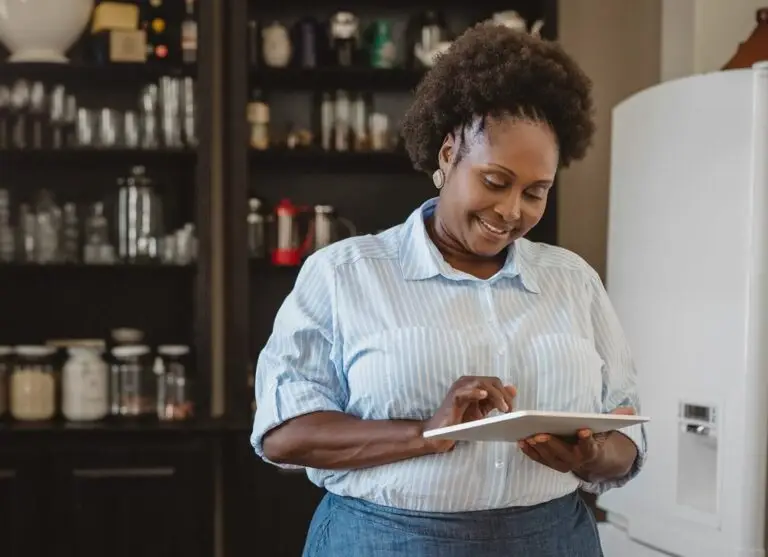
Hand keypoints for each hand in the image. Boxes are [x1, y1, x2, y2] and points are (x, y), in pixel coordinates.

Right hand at [423, 376, 515, 452]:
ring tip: (503, 408)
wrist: (441, 432)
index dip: (506, 394)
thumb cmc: (460, 420)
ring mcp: (459, 387)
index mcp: (474, 384)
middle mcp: (467, 381)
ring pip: (481, 383)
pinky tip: (484, 395)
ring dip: (495, 395)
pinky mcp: (453, 397)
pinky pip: (465, 390)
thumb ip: (495, 400)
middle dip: (503, 395)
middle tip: (509, 410)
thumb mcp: (482, 409)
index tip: (512, 408)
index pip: (495, 382)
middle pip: (491, 381)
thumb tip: (513, 389)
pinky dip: (475, 392)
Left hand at [517, 407, 635, 474]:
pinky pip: (539, 459)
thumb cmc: (597, 437)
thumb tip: (631, 410)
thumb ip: (616, 418)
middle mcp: (577, 461)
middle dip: (551, 444)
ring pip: (549, 458)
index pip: (590, 446)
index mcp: (591, 451)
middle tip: (539, 433)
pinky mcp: (551, 463)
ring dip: (536, 448)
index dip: (587, 439)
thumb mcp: (608, 428)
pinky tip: (520, 441)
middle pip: (563, 454)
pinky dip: (529, 451)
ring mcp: (563, 464)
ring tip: (526, 435)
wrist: (593, 458)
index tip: (584, 430)